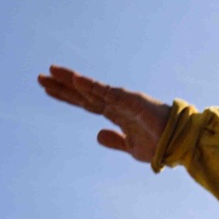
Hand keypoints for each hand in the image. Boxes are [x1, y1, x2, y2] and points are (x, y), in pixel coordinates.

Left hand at [37, 67, 171, 163]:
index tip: (48, 89)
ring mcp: (122, 100)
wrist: (178, 144)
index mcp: (114, 113)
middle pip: (83, 93)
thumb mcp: (131, 147)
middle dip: (62, 86)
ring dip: (71, 80)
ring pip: (91, 88)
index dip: (66, 96)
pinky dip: (91, 87)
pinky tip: (76, 81)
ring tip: (51, 71)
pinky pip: (107, 93)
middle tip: (40, 78)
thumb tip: (97, 135)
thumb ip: (114, 140)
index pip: (84, 102)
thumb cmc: (158, 145)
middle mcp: (115, 103)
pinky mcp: (130, 101)